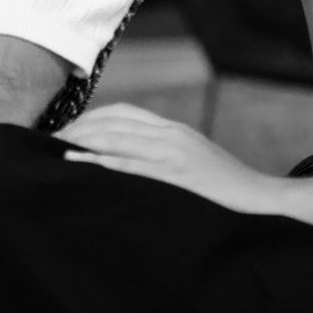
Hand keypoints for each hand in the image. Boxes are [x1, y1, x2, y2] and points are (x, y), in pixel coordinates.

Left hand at [58, 103, 292, 216]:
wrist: (261, 199)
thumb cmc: (225, 187)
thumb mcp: (194, 159)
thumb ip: (165, 153)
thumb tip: (129, 157)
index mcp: (174, 130)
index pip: (124, 112)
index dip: (92, 117)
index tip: (69, 129)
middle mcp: (171, 135)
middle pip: (115, 122)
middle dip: (80, 128)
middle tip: (52, 140)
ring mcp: (174, 154)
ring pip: (118, 140)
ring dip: (85, 143)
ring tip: (58, 150)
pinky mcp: (177, 176)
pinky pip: (133, 166)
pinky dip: (104, 163)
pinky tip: (83, 166)